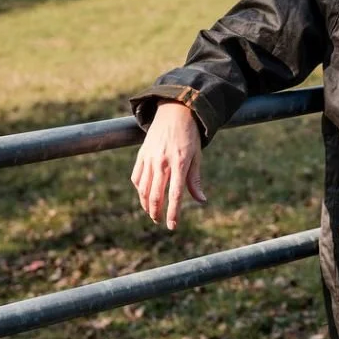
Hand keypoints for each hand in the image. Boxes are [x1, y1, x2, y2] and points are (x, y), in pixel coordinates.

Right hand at [131, 102, 205, 230]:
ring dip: (146, 204)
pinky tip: (144, 195)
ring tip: (151, 213)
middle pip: (155, 195)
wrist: (175, 112)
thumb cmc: (189, 136)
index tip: (172, 226)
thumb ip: (195, 180)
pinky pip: (136, 177)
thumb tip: (201, 200)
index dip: (173, 213)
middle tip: (159, 221)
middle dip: (156, 212)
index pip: (175, 195)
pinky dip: (139, 189)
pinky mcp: (141, 155)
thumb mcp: (197, 156)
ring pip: (143, 189)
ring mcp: (150, 159)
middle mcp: (163, 162)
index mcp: (180, 163)